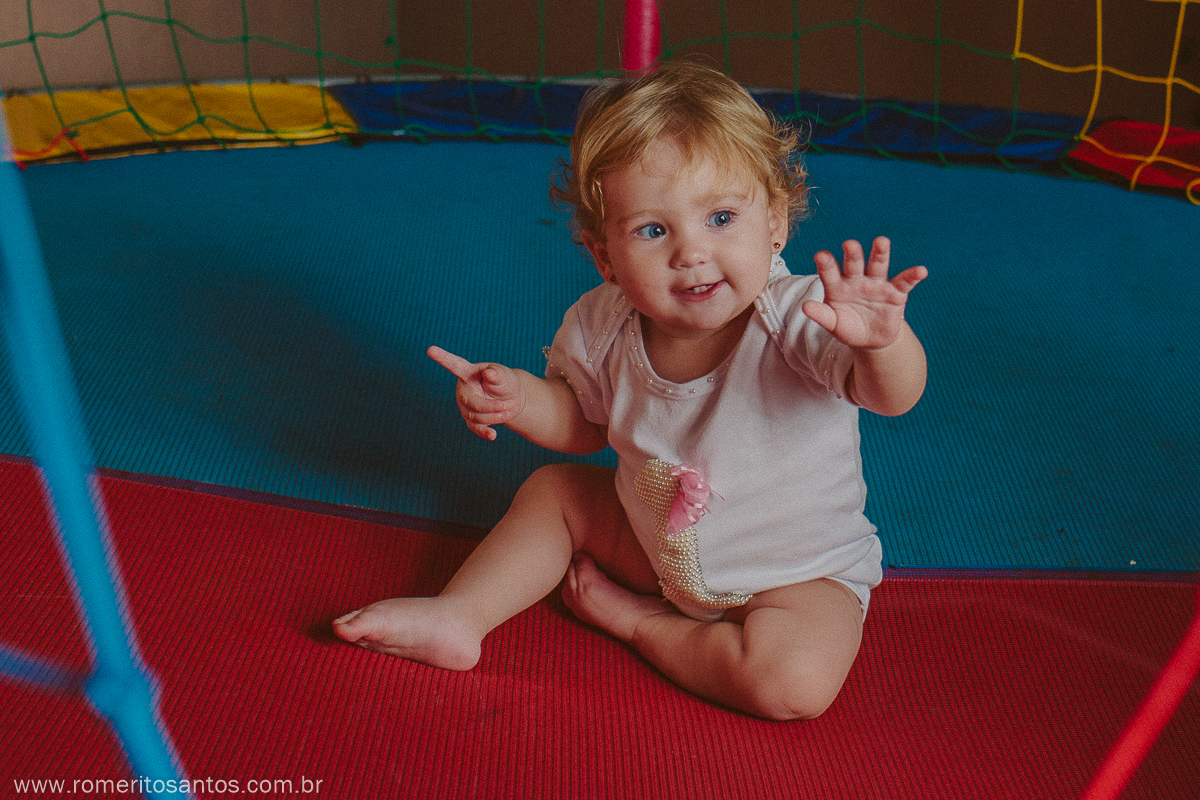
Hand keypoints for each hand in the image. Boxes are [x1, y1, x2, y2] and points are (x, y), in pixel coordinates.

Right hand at [427, 345, 525, 440]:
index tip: (430, 349)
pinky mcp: (471, 420)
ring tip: (507, 410)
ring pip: (476, 417)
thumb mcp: (504, 376)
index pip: (455, 365)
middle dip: (489, 407)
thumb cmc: (505, 382)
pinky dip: (485, 433)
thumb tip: (489, 373)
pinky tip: (493, 435)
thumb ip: (497, 374)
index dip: (443, 358)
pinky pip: (476, 428)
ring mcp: (465, 406)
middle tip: (505, 405)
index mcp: (468, 373)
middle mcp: (463, 390)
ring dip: (495, 417)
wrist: (511, 399)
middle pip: (471, 403)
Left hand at [803, 236, 927, 350]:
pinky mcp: (895, 292)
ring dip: (880, 253)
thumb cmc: (848, 328)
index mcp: (837, 286)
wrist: (871, 340)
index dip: (826, 264)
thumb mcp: (834, 324)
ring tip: (881, 241)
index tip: (820, 255)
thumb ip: (821, 315)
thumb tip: (805, 307)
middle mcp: (857, 279)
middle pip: (854, 263)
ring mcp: (876, 284)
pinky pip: (905, 281)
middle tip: (849, 244)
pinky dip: (913, 275)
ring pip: (878, 265)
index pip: (830, 272)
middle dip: (853, 253)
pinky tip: (921, 271)